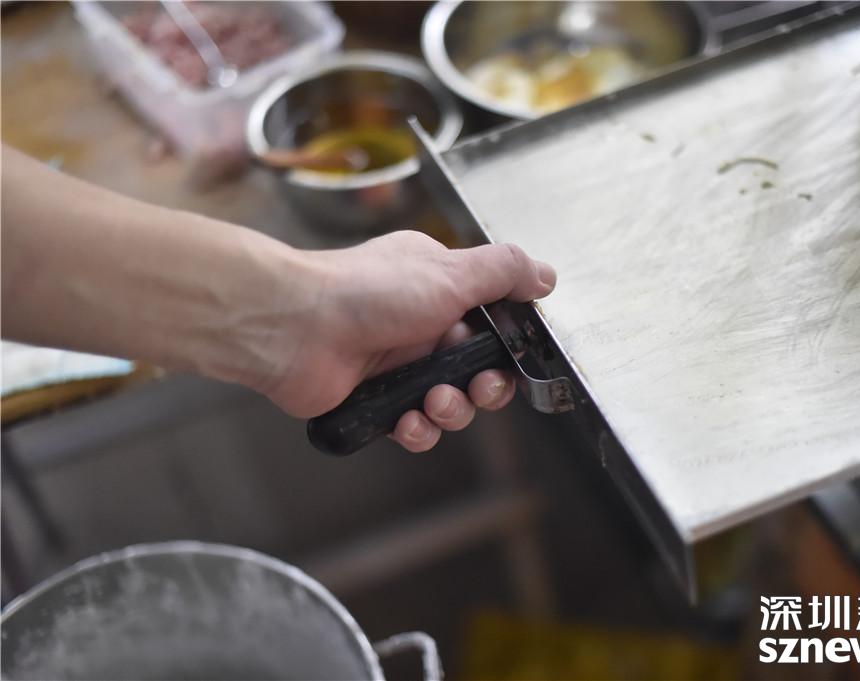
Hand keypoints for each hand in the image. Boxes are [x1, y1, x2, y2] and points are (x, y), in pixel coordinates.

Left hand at [257, 231, 555, 451]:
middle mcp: (419, 324)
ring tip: (434, 401)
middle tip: (478, 388)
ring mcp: (395, 363)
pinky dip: (417, 430)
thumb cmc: (362, 291)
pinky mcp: (374, 399)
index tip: (513, 357)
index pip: (492, 323)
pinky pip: (413, 426)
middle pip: (476, 371)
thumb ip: (503, 272)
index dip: (507, 347)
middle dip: (485, 387)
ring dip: (451, 410)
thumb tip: (545, 276)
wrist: (293, 327)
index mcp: (438, 287)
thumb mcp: (449, 271)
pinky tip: (407, 422)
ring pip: (448, 403)